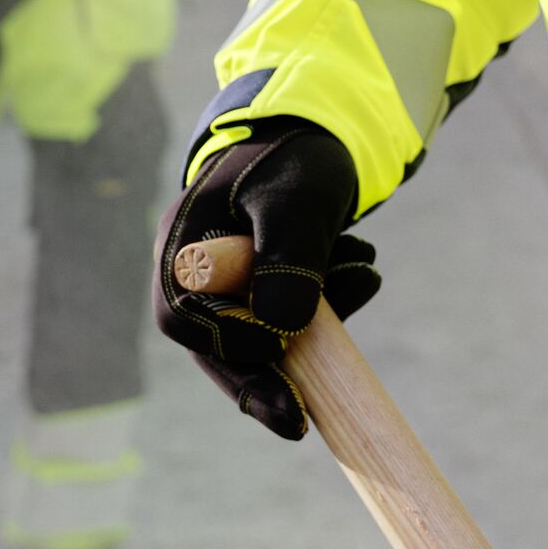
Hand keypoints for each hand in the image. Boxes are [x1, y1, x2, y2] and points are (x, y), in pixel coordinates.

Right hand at [154, 118, 380, 437]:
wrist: (322, 127)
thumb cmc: (299, 156)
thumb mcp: (299, 200)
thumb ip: (287, 258)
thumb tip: (281, 329)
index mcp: (183, 244)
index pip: (189, 320)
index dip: (235, 358)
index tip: (286, 385)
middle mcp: (196, 268)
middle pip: (220, 344)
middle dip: (270, 376)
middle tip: (305, 420)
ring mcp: (229, 279)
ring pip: (262, 334)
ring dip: (315, 324)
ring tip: (364, 269)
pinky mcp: (264, 284)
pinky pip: (289, 318)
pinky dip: (327, 307)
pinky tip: (363, 269)